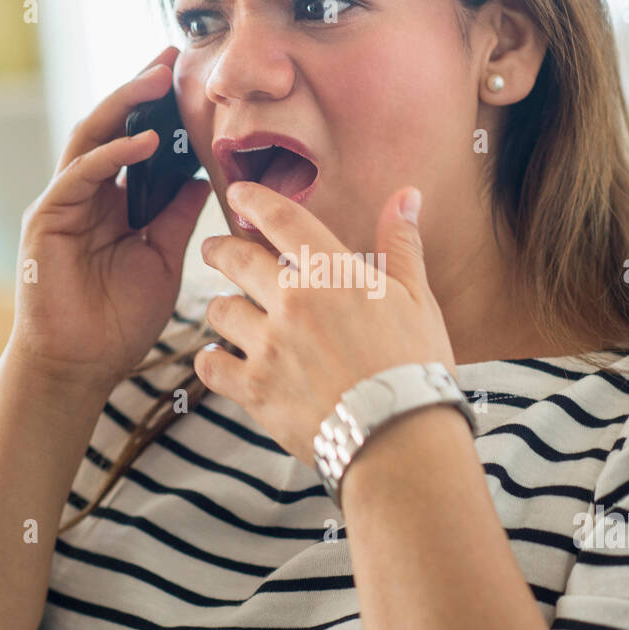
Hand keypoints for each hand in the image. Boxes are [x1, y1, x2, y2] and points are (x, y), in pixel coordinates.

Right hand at [6, 45, 212, 393]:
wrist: (80, 368)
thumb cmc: (119, 320)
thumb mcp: (162, 258)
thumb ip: (177, 216)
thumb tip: (205, 177)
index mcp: (112, 201)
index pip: (134, 141)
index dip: (157, 109)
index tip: (188, 78)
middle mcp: (84, 194)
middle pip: (110, 126)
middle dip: (139, 89)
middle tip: (170, 56)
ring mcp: (62, 203)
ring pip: (91, 138)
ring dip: (124, 105)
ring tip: (158, 79)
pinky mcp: (46, 219)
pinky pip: (80, 175)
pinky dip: (112, 154)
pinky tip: (144, 143)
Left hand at [193, 180, 456, 464]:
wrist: (400, 435)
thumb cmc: (416, 366)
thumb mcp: (418, 299)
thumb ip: (402, 244)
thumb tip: (407, 194)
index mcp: (331, 273)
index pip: (282, 219)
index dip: (254, 200)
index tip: (237, 194)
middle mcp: (291, 302)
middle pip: (236, 260)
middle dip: (219, 250)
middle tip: (213, 250)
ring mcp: (268, 346)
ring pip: (220, 312)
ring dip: (221, 309)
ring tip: (225, 312)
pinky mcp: (254, 390)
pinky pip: (211, 366)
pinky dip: (210, 361)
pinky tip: (215, 360)